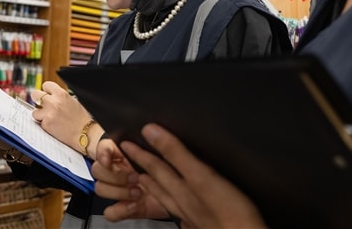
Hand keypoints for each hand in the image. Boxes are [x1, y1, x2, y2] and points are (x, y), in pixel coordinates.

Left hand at [30, 81, 92, 150]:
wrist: (85, 133)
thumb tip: (50, 96)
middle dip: (38, 100)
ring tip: (49, 118)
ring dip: (40, 115)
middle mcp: (53, 102)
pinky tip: (53, 126)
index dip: (46, 91)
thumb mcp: (73, 101)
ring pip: (35, 111)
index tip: (47, 95)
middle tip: (42, 106)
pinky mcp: (46, 125)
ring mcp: (48, 114)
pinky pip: (39, 123)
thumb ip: (60, 97)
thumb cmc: (82, 118)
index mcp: (61, 94)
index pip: (46, 85)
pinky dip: (44, 124)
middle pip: (35, 94)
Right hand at [92, 138, 170, 220]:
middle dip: (115, 175)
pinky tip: (134, 205)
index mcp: (126, 152)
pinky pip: (110, 212)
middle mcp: (119, 169)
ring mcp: (120, 189)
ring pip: (101, 189)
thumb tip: (151, 130)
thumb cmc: (174, 167)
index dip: (103, 153)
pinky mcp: (125, 208)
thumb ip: (159, 143)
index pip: (104, 148)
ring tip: (138, 192)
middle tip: (135, 177)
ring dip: (117, 191)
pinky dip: (119, 210)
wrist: (187, 193)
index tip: (109, 160)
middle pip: (97, 170)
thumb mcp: (168, 153)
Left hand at [118, 123, 266, 228]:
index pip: (155, 167)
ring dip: (158, 188)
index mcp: (179, 189)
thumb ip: (175, 154)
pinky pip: (182, 213)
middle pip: (159, 183)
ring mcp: (194, 215)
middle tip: (132, 162)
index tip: (126, 144)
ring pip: (169, 199)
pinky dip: (176, 205)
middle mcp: (182, 203)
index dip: (141, 153)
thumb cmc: (226, 209)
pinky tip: (181, 209)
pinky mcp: (206, 223)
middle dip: (145, 170)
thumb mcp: (199, 175)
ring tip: (148, 181)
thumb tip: (150, 131)